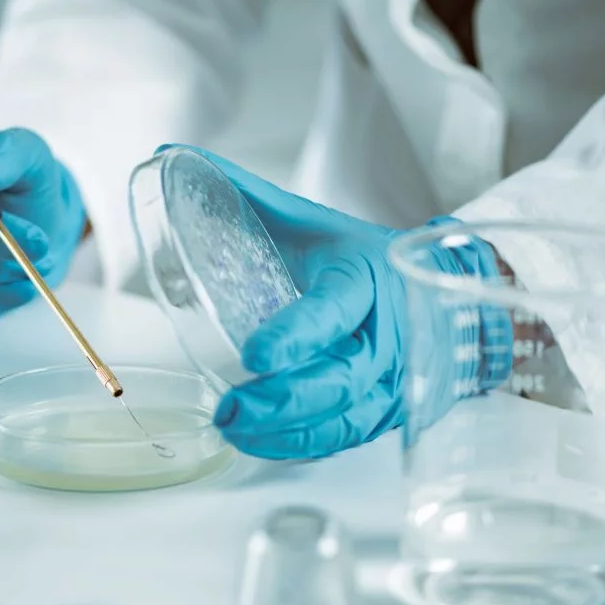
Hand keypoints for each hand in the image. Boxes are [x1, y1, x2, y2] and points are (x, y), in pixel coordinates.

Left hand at [163, 146, 506, 458]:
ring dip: (288, 432)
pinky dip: (302, 446)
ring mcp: (389, 379)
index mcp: (364, 277)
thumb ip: (242, 194)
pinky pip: (345, 437)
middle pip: (341, 378)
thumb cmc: (358, 255)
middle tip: (232, 410)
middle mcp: (384, 334)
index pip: (332, 310)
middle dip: (285, 400)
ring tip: (235, 431)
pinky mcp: (384, 410)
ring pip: (344, 418)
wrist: (434, 288)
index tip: (255, 355)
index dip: (297, 335)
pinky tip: (260, 444)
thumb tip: (169, 158)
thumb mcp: (310, 220)